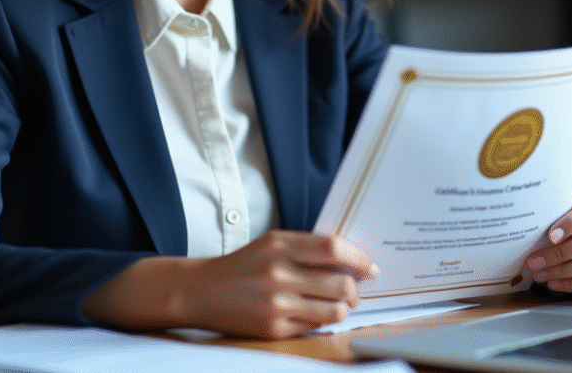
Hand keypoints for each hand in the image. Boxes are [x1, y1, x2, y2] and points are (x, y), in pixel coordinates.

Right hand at [83, 230, 378, 338]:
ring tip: (339, 303)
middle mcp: (278, 273)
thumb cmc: (243, 265)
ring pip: (334, 310)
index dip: (359, 258)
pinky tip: (315, 313)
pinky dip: (322, 320)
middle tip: (355, 289)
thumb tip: (352, 260)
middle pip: (340, 283)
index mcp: (279, 245)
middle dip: (356, 289)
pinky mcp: (273, 329)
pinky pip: (315, 327)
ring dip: (344, 308)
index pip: (333, 248)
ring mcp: (275, 304)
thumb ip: (307, 247)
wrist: (201, 291)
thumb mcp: (271, 243)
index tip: (371, 267)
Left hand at [525, 194, 571, 300]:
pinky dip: (571, 285)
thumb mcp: (557, 223)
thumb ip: (551, 221)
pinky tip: (554, 283)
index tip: (551, 235)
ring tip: (539, 273)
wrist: (568, 260)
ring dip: (561, 271)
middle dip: (559, 253)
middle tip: (535, 261)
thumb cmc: (559, 236)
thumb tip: (528, 230)